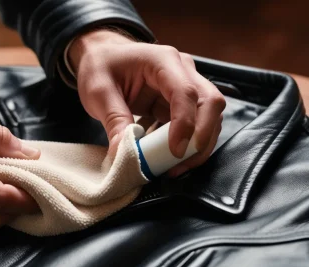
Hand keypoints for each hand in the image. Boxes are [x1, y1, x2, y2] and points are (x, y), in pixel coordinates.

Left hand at [68, 29, 225, 176]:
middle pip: (210, 103)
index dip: (185, 123)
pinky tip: (169, 160)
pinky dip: (187, 145)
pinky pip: (195, 126)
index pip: (186, 92)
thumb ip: (113, 120)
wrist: (102, 56)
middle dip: (201, 137)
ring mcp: (185, 86)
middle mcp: (182, 70)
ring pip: (209, 117)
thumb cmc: (101, 66)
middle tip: (179, 164)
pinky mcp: (181, 104)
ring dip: (198, 145)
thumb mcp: (98, 91)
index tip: (175, 151)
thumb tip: (124, 153)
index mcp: (162, 61)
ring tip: (174, 167)